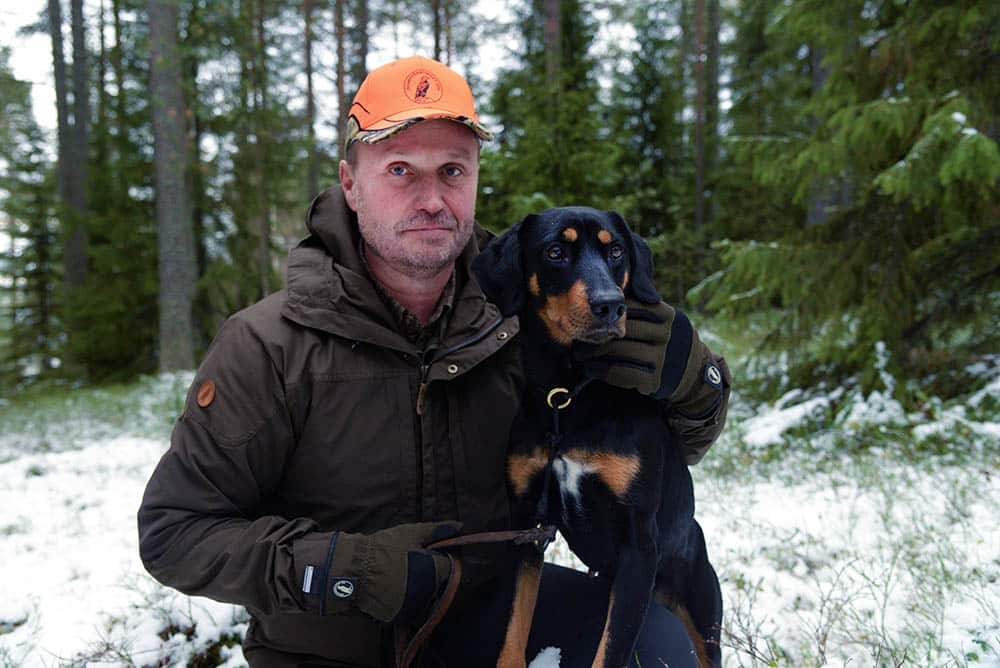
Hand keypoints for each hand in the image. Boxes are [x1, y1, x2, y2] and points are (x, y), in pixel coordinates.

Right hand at [328, 521, 461, 623]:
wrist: (354, 569)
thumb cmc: (384, 547)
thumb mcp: (411, 533)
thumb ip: (438, 531)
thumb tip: (460, 526)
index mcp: (435, 571)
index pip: (450, 567)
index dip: (441, 559)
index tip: (429, 554)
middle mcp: (428, 593)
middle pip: (439, 584)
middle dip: (431, 575)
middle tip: (412, 564)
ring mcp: (413, 607)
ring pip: (425, 599)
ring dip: (420, 590)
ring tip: (401, 576)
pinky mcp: (398, 617)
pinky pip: (409, 610)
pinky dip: (405, 602)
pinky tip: (394, 589)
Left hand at [574, 299, 673, 396]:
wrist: (674, 367)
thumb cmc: (649, 334)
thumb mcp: (648, 314)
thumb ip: (633, 298)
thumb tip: (609, 282)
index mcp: (664, 313)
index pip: (629, 307)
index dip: (606, 312)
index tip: (585, 314)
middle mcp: (665, 334)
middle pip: (624, 330)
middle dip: (596, 334)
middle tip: (576, 339)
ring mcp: (661, 357)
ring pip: (622, 351)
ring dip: (595, 354)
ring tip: (579, 355)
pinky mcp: (654, 379)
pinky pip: (624, 373)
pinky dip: (602, 371)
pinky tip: (590, 369)